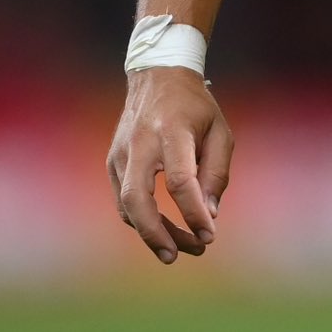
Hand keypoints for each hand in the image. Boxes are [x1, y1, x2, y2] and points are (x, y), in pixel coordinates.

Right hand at [107, 66, 233, 262]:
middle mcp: (140, 143)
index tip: (209, 235)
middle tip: (177, 256)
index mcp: (171, 130)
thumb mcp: (219, 131)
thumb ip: (216, 173)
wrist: (157, 75)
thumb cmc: (195, 106)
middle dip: (155, 233)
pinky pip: (123, 199)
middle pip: (136, 198)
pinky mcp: (112, 161)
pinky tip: (163, 230)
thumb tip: (208, 215)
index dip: (193, 212)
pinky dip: (141, 219)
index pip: (179, 180)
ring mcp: (120, 152)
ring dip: (150, 232)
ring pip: (126, 204)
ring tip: (180, 249)